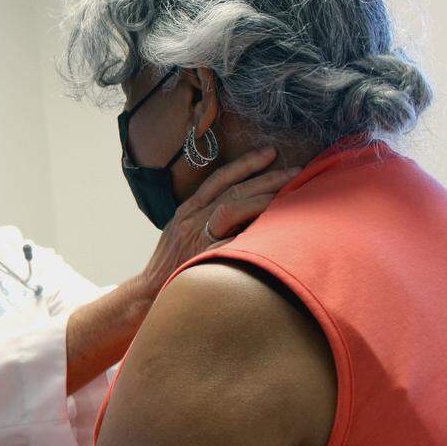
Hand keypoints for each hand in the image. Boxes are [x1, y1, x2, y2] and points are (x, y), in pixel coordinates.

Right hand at [131, 147, 300, 299]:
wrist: (149, 292)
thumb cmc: (173, 264)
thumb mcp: (183, 233)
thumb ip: (206, 218)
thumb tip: (242, 208)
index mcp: (187, 210)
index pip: (218, 178)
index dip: (245, 163)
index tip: (270, 153)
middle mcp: (191, 219)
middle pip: (232, 190)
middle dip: (266, 177)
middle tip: (297, 169)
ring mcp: (196, 238)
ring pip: (232, 208)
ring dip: (264, 199)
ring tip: (292, 193)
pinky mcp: (202, 258)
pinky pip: (232, 242)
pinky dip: (253, 233)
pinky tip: (276, 228)